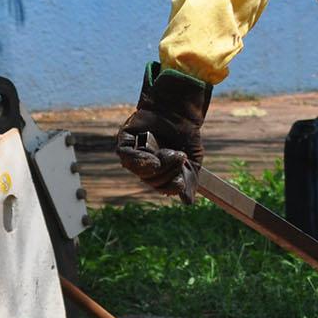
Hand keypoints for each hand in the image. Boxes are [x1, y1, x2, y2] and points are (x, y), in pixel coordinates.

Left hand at [115, 63, 211, 200]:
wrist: (179, 114)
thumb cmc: (186, 137)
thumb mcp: (193, 162)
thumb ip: (190, 182)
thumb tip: (188, 203)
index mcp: (160, 172)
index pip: (162, 187)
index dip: (171, 187)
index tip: (181, 181)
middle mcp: (145, 166)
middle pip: (151, 180)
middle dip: (168, 171)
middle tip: (180, 156)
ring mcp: (134, 155)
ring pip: (139, 171)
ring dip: (158, 165)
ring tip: (171, 152)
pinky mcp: (125, 143)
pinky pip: (127, 158)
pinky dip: (139, 161)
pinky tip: (152, 159)